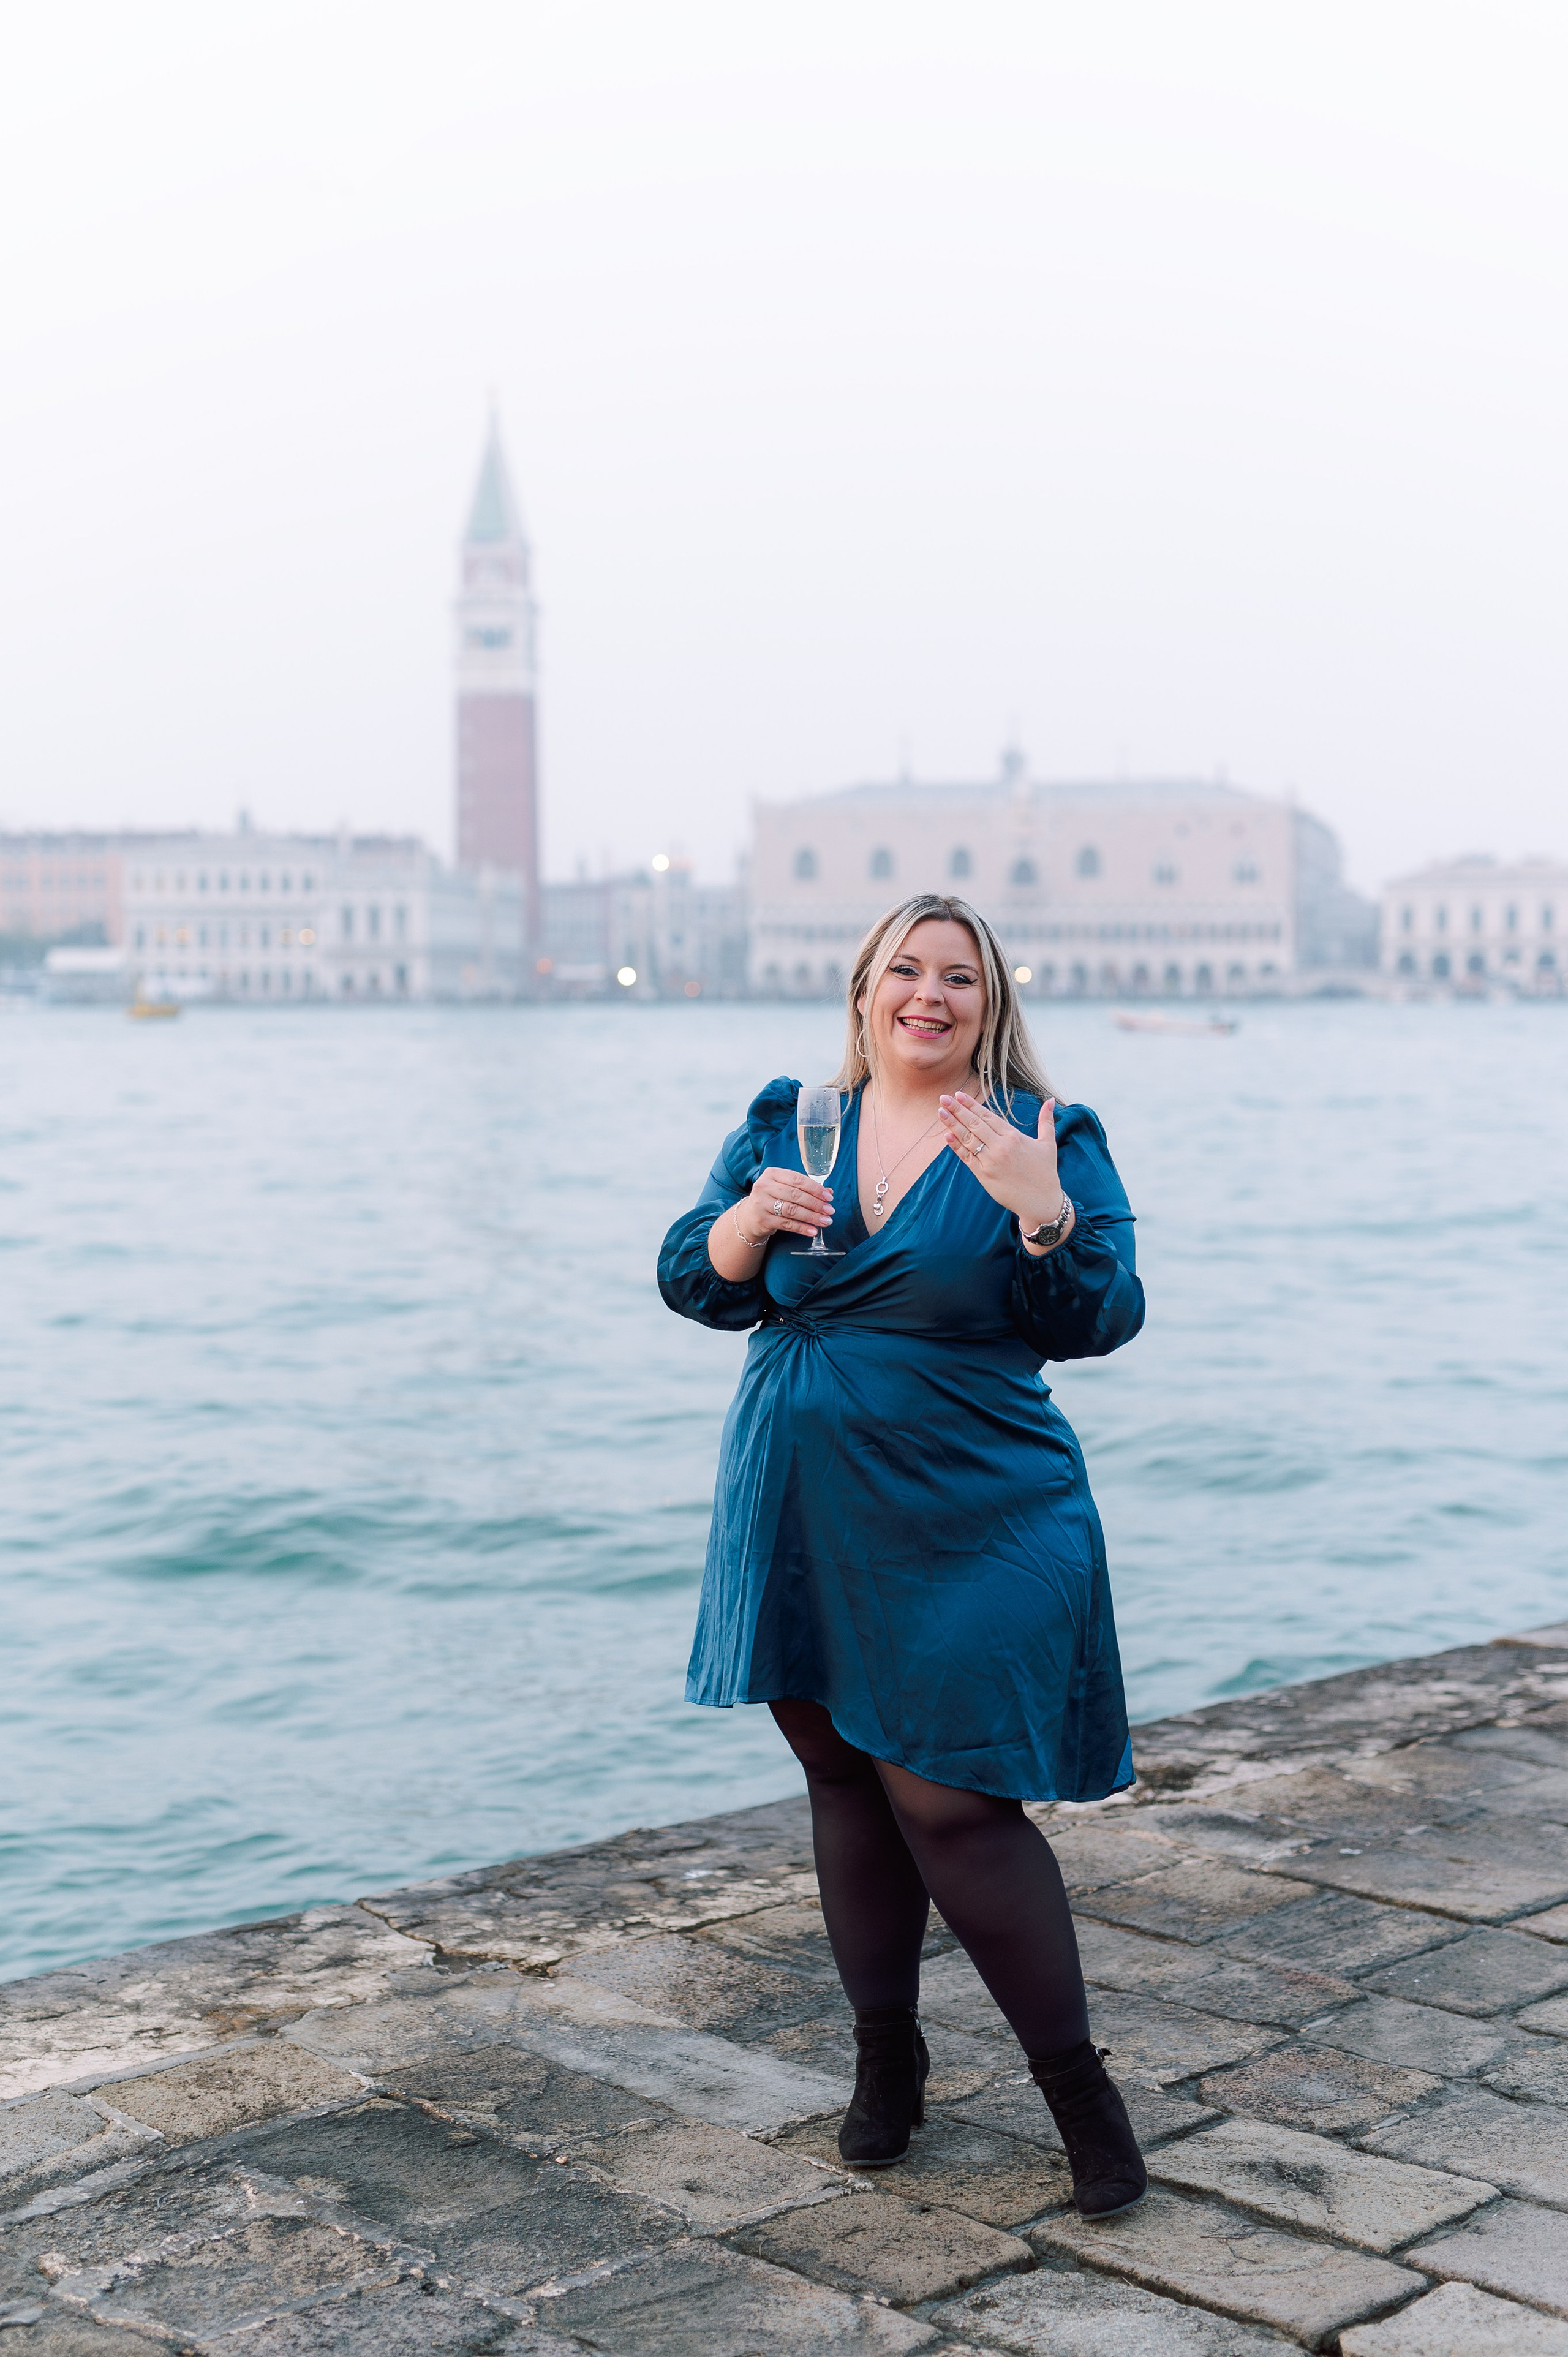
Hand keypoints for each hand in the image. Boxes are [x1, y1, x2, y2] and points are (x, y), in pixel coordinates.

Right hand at [741, 1166, 834, 1242]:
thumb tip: (828, 1192)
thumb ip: (805, 1188)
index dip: (815, 1188)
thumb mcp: (785, 1189)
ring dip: (811, 1216)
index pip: (797, 1179)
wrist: (750, 1216)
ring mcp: (761, 1204)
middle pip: (796, 1195)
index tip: (828, 1197)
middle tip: (830, 1210)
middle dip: (816, 1203)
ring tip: (825, 1221)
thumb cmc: (771, 1198)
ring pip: (792, 1210)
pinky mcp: (762, 1220)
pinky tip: (813, 1230)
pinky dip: (802, 1228)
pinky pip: (787, 1224)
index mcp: (772, 1174)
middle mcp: (764, 1186)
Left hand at [939, 1092, 1066, 1236]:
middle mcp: (1000, 1147)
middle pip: (975, 1124)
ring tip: (941, 1112)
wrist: (1042, 1201)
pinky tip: (947, 1135)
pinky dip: (956, 1147)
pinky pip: (967, 1158)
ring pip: (968, 1139)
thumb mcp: (1048, 1144)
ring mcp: (990, 1161)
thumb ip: (1046, 1121)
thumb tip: (1050, 1101)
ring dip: (953, 1125)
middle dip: (957, 1110)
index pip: (988, 1116)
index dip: (972, 1105)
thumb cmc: (1045, 1173)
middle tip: (943, 1098)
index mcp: (1014, 1137)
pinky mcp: (984, 1176)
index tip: (959, 1095)